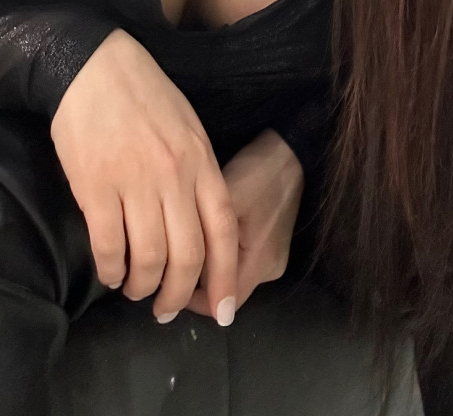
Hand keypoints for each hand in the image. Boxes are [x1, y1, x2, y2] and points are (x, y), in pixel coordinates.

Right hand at [49, 28, 239, 325]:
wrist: (94, 65)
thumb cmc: (144, 95)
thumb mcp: (188, 128)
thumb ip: (198, 174)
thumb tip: (202, 225)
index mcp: (201, 161)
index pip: (223, 232)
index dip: (225, 278)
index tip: (222, 311)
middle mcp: (174, 176)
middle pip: (188, 255)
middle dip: (179, 294)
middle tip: (166, 310)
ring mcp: (135, 181)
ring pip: (149, 258)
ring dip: (143, 287)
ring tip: (135, 291)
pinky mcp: (96, 185)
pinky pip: (108, 245)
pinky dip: (111, 270)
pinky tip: (110, 274)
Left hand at [181, 128, 304, 318]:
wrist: (292, 149)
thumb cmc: (258, 172)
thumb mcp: (226, 200)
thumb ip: (204, 235)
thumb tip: (168, 261)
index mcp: (260, 264)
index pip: (219, 303)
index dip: (187, 297)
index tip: (160, 280)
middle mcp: (269, 270)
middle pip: (224, 292)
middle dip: (193, 283)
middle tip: (163, 263)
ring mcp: (273, 257)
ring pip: (230, 276)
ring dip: (205, 268)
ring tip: (178, 247)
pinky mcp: (272, 243)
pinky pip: (239, 260)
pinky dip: (218, 254)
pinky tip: (202, 234)